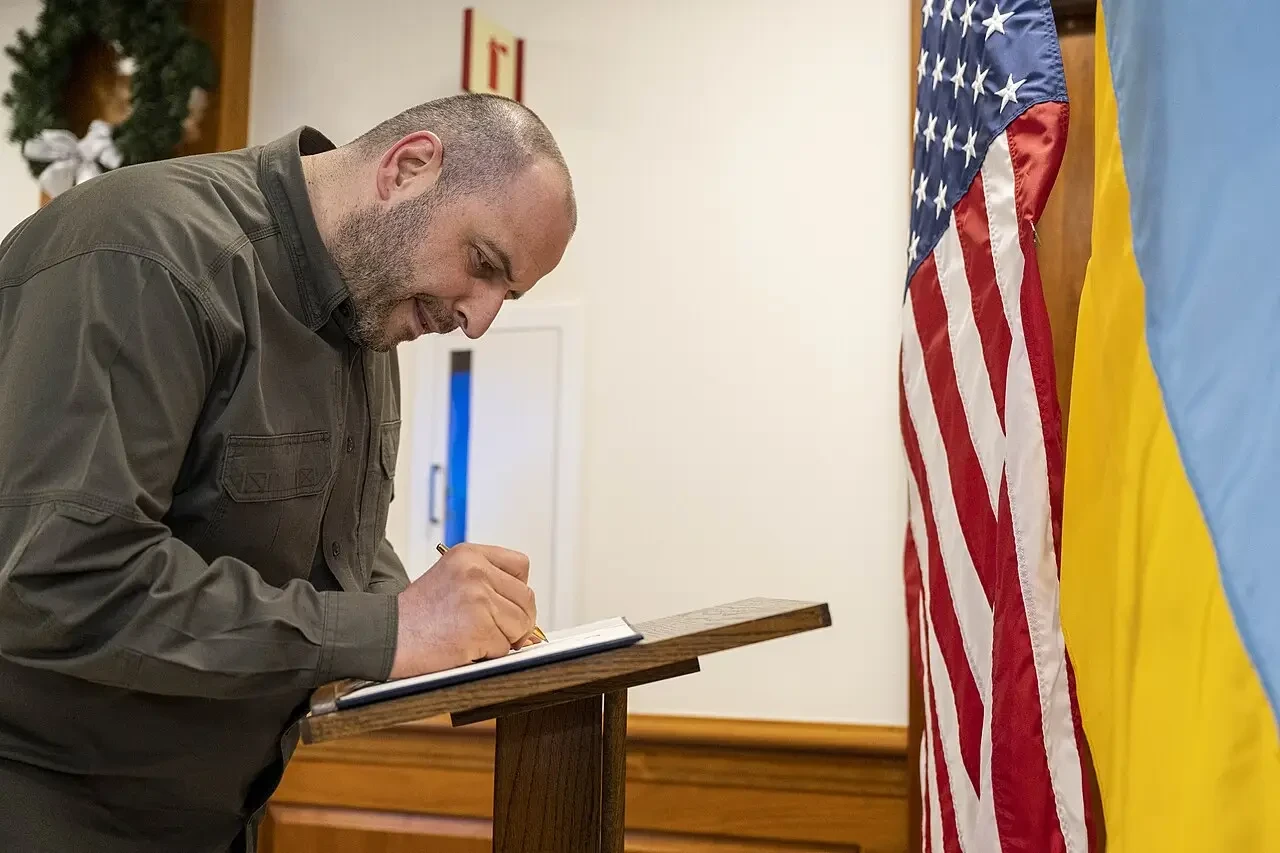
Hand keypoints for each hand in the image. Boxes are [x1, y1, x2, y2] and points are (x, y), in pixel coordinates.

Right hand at [389, 543, 536, 678]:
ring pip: (521, 624)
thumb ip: (488, 589)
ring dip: (503, 639)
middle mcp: (476, 571)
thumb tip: (531, 626)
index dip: (517, 590)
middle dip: (516, 621)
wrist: (381, 635)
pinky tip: (462, 648)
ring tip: (472, 638)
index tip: (505, 605)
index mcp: (468, 554)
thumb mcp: (450, 581)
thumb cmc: (414, 616)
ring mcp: (478, 597)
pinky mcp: (479, 627)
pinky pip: (504, 647)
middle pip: (526, 598)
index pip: (521, 565)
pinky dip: (487, 654)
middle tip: (493, 632)